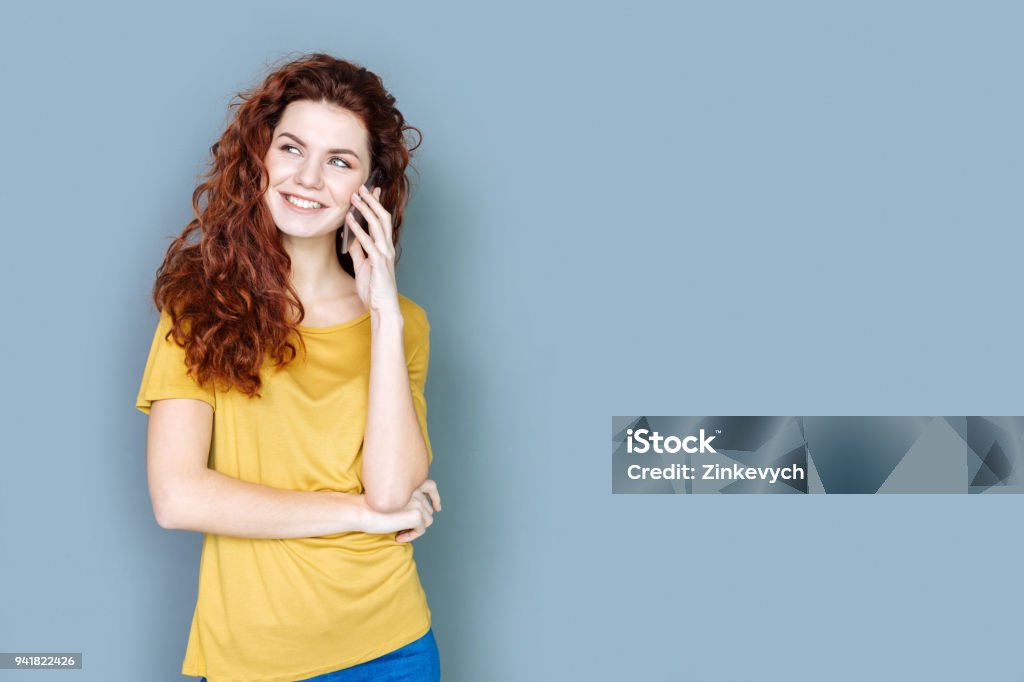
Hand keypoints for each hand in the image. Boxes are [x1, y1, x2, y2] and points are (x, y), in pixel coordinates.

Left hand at [346, 185, 400, 315]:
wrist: (382, 307)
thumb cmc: (374, 289)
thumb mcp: (363, 266)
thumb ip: (358, 251)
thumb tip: (350, 238)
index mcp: (385, 248)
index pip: (383, 221)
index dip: (377, 204)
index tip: (372, 190)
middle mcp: (387, 248)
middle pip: (382, 218)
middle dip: (372, 201)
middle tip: (362, 187)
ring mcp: (384, 254)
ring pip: (377, 225)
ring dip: (365, 209)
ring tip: (355, 197)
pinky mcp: (378, 262)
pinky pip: (368, 242)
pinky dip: (358, 229)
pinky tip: (350, 220)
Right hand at [363, 479, 441, 542]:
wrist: (362, 511)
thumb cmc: (371, 506)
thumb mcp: (393, 500)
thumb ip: (406, 501)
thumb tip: (420, 515)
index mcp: (411, 483)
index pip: (431, 486)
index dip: (435, 498)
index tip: (436, 507)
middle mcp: (416, 491)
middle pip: (428, 509)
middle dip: (418, 521)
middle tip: (402, 528)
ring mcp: (417, 503)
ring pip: (427, 520)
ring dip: (415, 529)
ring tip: (400, 532)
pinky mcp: (416, 515)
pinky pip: (421, 530)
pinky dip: (411, 536)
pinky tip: (398, 536)